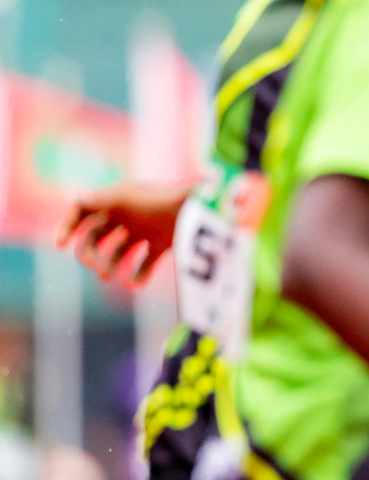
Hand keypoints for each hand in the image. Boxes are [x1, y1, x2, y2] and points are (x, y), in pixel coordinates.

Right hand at [56, 181, 189, 284]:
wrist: (196, 210)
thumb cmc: (157, 202)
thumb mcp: (123, 200)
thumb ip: (96, 200)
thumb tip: (71, 196)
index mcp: (114, 201)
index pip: (82, 212)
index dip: (68, 227)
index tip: (60, 245)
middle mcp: (128, 215)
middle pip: (97, 238)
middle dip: (90, 253)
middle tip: (95, 267)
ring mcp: (146, 230)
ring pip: (119, 252)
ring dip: (109, 266)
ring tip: (109, 277)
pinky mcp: (164, 243)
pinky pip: (146, 262)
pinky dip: (139, 274)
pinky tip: (136, 284)